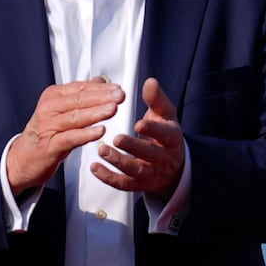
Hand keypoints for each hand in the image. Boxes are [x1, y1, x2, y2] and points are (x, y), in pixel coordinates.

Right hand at [6, 79, 123, 192]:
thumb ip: (80, 96)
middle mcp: (48, 109)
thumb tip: (100, 81)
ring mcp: (48, 127)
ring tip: (112, 109)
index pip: (80, 88)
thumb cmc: (45, 134)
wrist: (22, 158)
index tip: (118, 89)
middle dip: (102, 97)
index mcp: (52, 97)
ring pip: (75, 117)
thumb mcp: (60, 110)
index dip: (101, 88)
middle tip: (119, 96)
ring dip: (96, 113)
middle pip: (78, 100)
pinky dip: (86, 134)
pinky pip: (71, 138)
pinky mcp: (50, 145)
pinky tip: (99, 131)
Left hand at [93, 77, 183, 195]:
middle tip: (117, 138)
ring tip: (102, 151)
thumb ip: (156, 99)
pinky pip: (123, 184)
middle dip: (134, 147)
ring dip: (118, 162)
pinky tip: (94, 167)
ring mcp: (151, 173)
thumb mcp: (164, 115)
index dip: (153, 130)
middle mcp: (164, 158)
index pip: (165, 134)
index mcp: (171, 138)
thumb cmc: (163, 134)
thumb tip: (150, 81)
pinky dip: (108, 177)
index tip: (138, 123)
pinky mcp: (138, 184)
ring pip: (136, 170)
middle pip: (151, 155)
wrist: (171, 165)